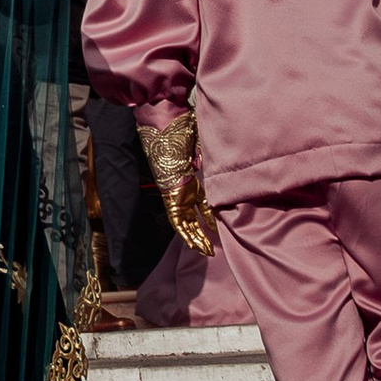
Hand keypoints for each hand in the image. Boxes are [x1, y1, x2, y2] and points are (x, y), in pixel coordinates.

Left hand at [140, 111, 216, 255]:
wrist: (164, 129)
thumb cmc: (182, 131)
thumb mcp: (200, 145)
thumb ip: (206, 157)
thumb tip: (210, 165)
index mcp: (191, 179)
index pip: (202, 202)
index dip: (209, 215)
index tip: (217, 226)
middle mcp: (184, 189)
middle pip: (194, 217)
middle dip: (201, 233)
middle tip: (211, 247)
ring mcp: (177, 194)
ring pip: (187, 222)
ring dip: (195, 237)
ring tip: (206, 251)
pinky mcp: (170, 197)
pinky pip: (179, 220)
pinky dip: (186, 232)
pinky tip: (194, 244)